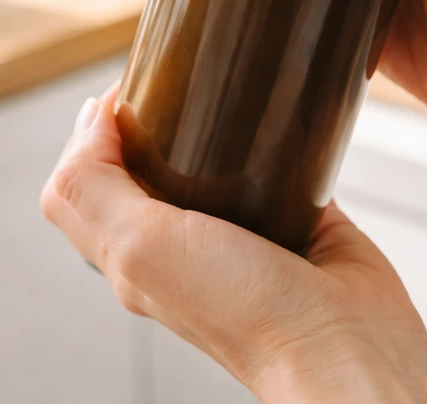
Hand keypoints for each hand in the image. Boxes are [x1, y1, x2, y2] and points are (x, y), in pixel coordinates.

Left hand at [41, 85, 426, 403]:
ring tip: (222, 90)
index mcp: (131, 250)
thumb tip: (89, 120)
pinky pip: (275, 167)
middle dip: (149, 116)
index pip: (83, 179)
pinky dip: (273, 139)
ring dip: (208, 124)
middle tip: (175, 81)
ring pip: (207, 163)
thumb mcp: (140, 245)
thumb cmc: (245, 312)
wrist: (342, 344)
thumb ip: (93, 187)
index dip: (94, 128)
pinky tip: (279, 118)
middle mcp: (178, 242)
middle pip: (141, 165)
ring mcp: (236, 230)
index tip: (131, 86)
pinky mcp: (293, 217)